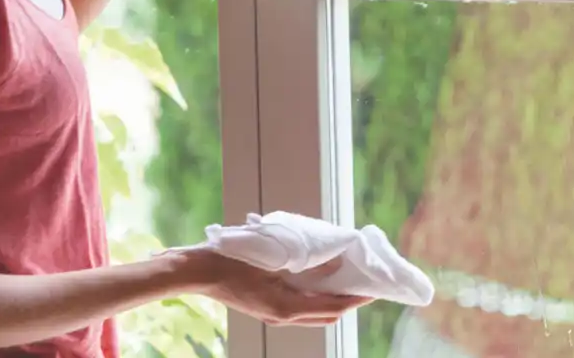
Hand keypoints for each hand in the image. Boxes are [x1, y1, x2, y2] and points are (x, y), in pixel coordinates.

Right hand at [196, 251, 371, 326]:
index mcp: (286, 307)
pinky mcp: (267, 308)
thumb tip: (334, 259)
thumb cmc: (234, 259)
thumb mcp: (272, 256)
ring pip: (313, 313)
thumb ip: (305, 260)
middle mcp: (283, 317)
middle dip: (348, 302)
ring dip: (332, 300)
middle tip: (364, 284)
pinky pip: (299, 307)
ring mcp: (273, 315)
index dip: (354, 300)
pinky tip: (318, 279)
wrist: (200, 271)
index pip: (331, 307)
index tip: (373, 290)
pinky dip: (315, 296)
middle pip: (326, 315)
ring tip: (346, 280)